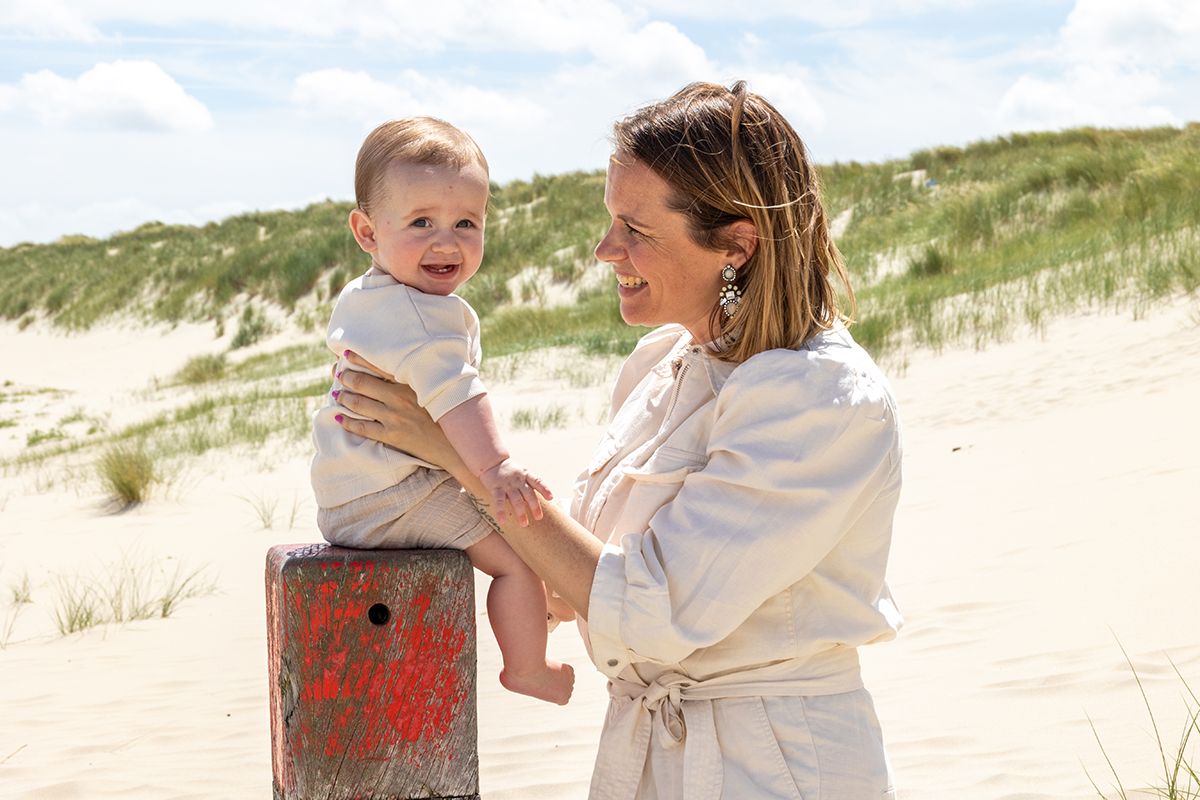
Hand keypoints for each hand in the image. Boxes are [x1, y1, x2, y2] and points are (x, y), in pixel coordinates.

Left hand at [334, 350, 462, 471]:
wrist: (458, 445)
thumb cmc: (453, 414)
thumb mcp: (442, 389)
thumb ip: (426, 376)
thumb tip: (416, 365)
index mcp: (412, 383)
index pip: (379, 366)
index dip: (358, 359)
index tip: (345, 353)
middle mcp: (399, 398)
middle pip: (363, 384)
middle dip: (346, 377)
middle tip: (337, 374)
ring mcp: (394, 418)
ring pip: (359, 404)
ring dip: (344, 397)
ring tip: (337, 393)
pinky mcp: (391, 436)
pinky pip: (362, 428)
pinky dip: (347, 422)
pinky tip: (338, 417)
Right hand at [477, 458, 552, 526]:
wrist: (491, 462)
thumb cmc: (510, 471)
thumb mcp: (522, 473)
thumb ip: (529, 485)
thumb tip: (537, 502)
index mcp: (526, 475)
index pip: (537, 481)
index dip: (544, 489)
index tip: (551, 498)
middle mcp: (518, 479)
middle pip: (528, 493)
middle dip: (534, 506)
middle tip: (539, 517)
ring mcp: (507, 484)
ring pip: (516, 499)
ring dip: (520, 512)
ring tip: (524, 524)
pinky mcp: (496, 488)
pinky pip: (499, 501)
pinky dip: (501, 511)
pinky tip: (502, 520)